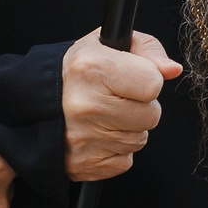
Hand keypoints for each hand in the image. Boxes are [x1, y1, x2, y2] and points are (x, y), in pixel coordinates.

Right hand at [62, 29, 182, 181]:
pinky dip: (116, 150)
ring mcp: (84, 138)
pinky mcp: (84, 164)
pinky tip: (98, 134)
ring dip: (129, 129)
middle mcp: (86, 104)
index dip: (147, 80)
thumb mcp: (108, 44)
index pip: (153, 84)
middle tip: (116, 98)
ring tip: (105, 115)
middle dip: (141, 107)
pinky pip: (124, 161)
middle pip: (151, 116)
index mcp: (94, 68)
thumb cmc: (78, 71)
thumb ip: (148, 49)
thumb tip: (172, 70)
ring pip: (139, 140)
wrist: (35, 104)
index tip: (130, 78)